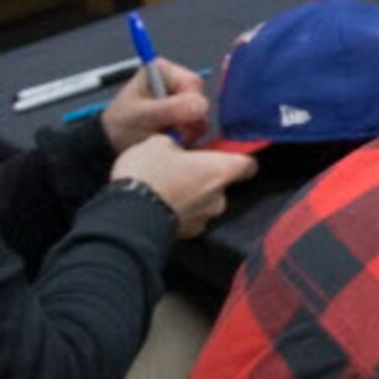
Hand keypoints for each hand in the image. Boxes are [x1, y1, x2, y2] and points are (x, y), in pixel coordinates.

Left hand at [100, 59, 207, 153]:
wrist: (116, 143)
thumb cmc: (122, 124)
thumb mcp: (141, 116)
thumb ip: (170, 109)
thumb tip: (201, 105)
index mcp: (164, 70)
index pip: (193, 84)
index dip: (186, 103)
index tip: (170, 118)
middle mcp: (177, 80)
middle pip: (200, 100)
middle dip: (186, 120)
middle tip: (166, 129)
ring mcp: (183, 98)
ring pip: (202, 115)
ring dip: (187, 130)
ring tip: (165, 134)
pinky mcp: (188, 115)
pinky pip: (200, 126)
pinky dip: (188, 136)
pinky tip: (170, 137)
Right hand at [110, 136, 255, 238]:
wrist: (129, 215)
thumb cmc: (150, 172)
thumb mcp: (158, 143)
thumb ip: (175, 144)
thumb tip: (176, 148)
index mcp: (220, 170)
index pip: (248, 166)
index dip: (240, 159)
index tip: (227, 156)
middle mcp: (220, 197)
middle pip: (222, 185)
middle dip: (206, 180)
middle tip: (183, 172)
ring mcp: (205, 219)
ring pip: (206, 204)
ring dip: (193, 198)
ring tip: (168, 192)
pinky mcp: (188, 234)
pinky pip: (190, 219)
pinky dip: (180, 213)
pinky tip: (161, 207)